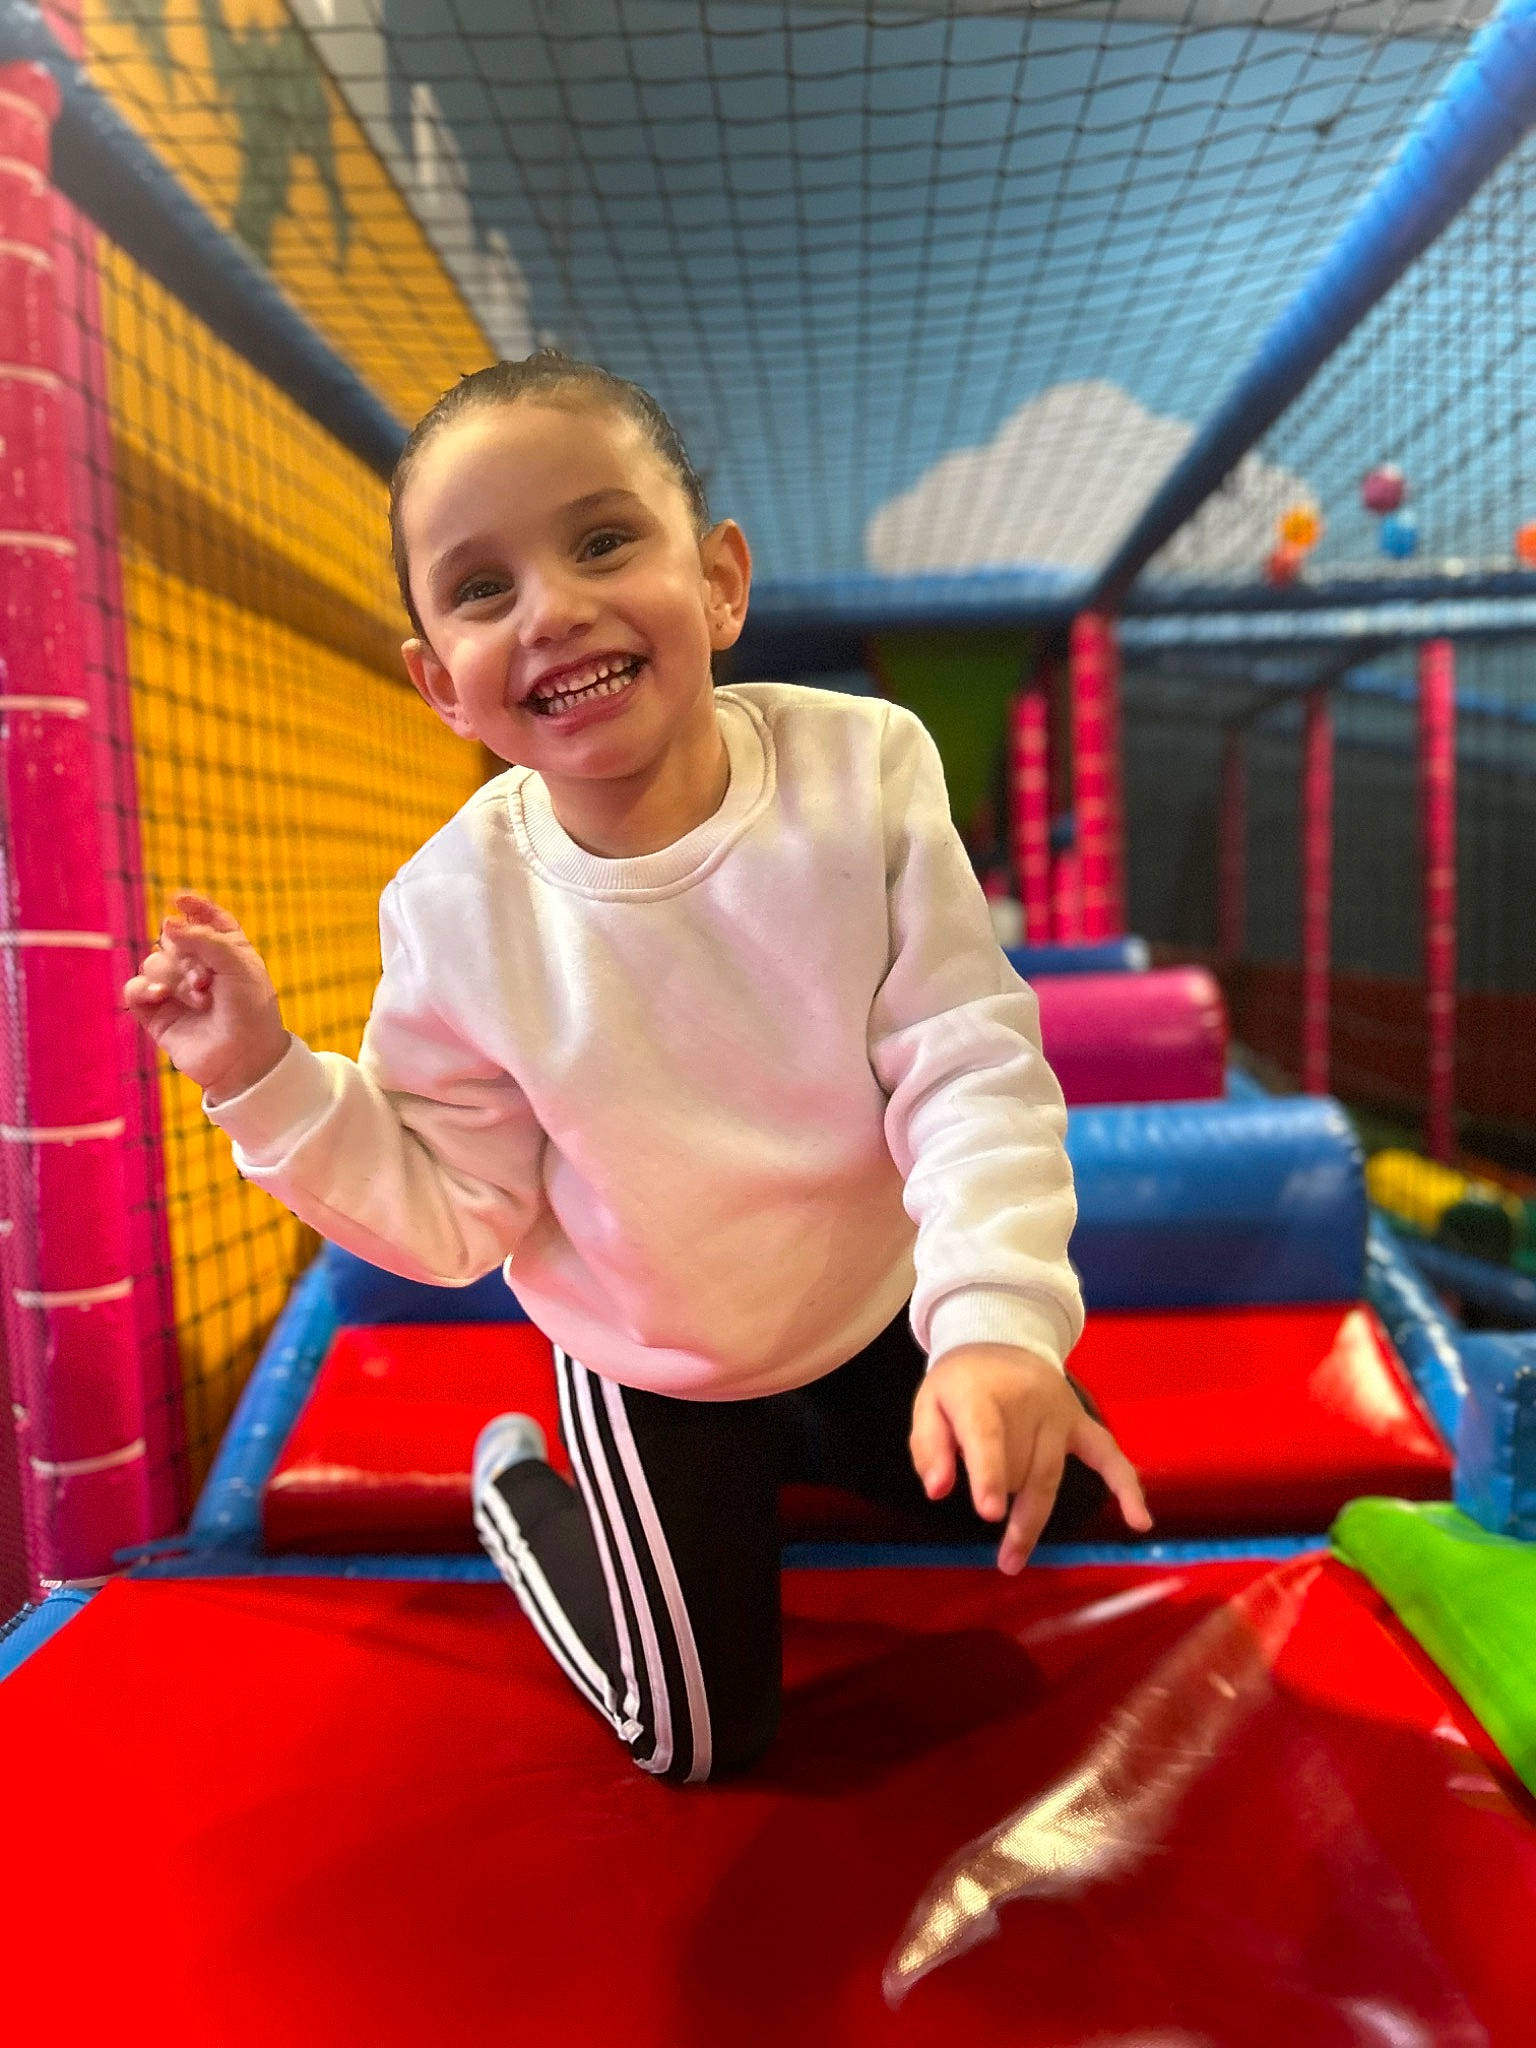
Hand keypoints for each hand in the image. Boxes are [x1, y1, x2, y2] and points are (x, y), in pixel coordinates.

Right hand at [123, 892, 289, 1102]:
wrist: (243, 1058)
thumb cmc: (250, 1011)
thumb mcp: (238, 965)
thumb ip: (204, 938)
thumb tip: (166, 922)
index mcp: (227, 951)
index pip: (206, 918)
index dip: (192, 906)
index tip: (180, 898)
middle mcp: (199, 967)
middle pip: (173, 938)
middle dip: (186, 953)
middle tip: (205, 979)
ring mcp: (176, 990)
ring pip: (154, 961)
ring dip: (175, 977)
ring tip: (200, 999)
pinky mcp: (157, 1012)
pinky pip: (135, 988)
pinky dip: (145, 989)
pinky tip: (161, 997)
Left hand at [911, 1343, 1151, 1574]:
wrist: (1001, 1338)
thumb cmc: (960, 1383)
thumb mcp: (929, 1404)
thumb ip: (928, 1447)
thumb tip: (937, 1491)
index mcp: (981, 1396)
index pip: (987, 1435)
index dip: (987, 1475)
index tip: (990, 1514)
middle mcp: (1027, 1404)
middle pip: (1021, 1468)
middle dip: (1003, 1498)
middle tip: (998, 1554)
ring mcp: (1059, 1414)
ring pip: (1048, 1475)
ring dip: (1032, 1518)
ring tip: (1012, 1559)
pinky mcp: (1080, 1423)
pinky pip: (1107, 1455)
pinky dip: (1125, 1487)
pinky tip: (1139, 1520)